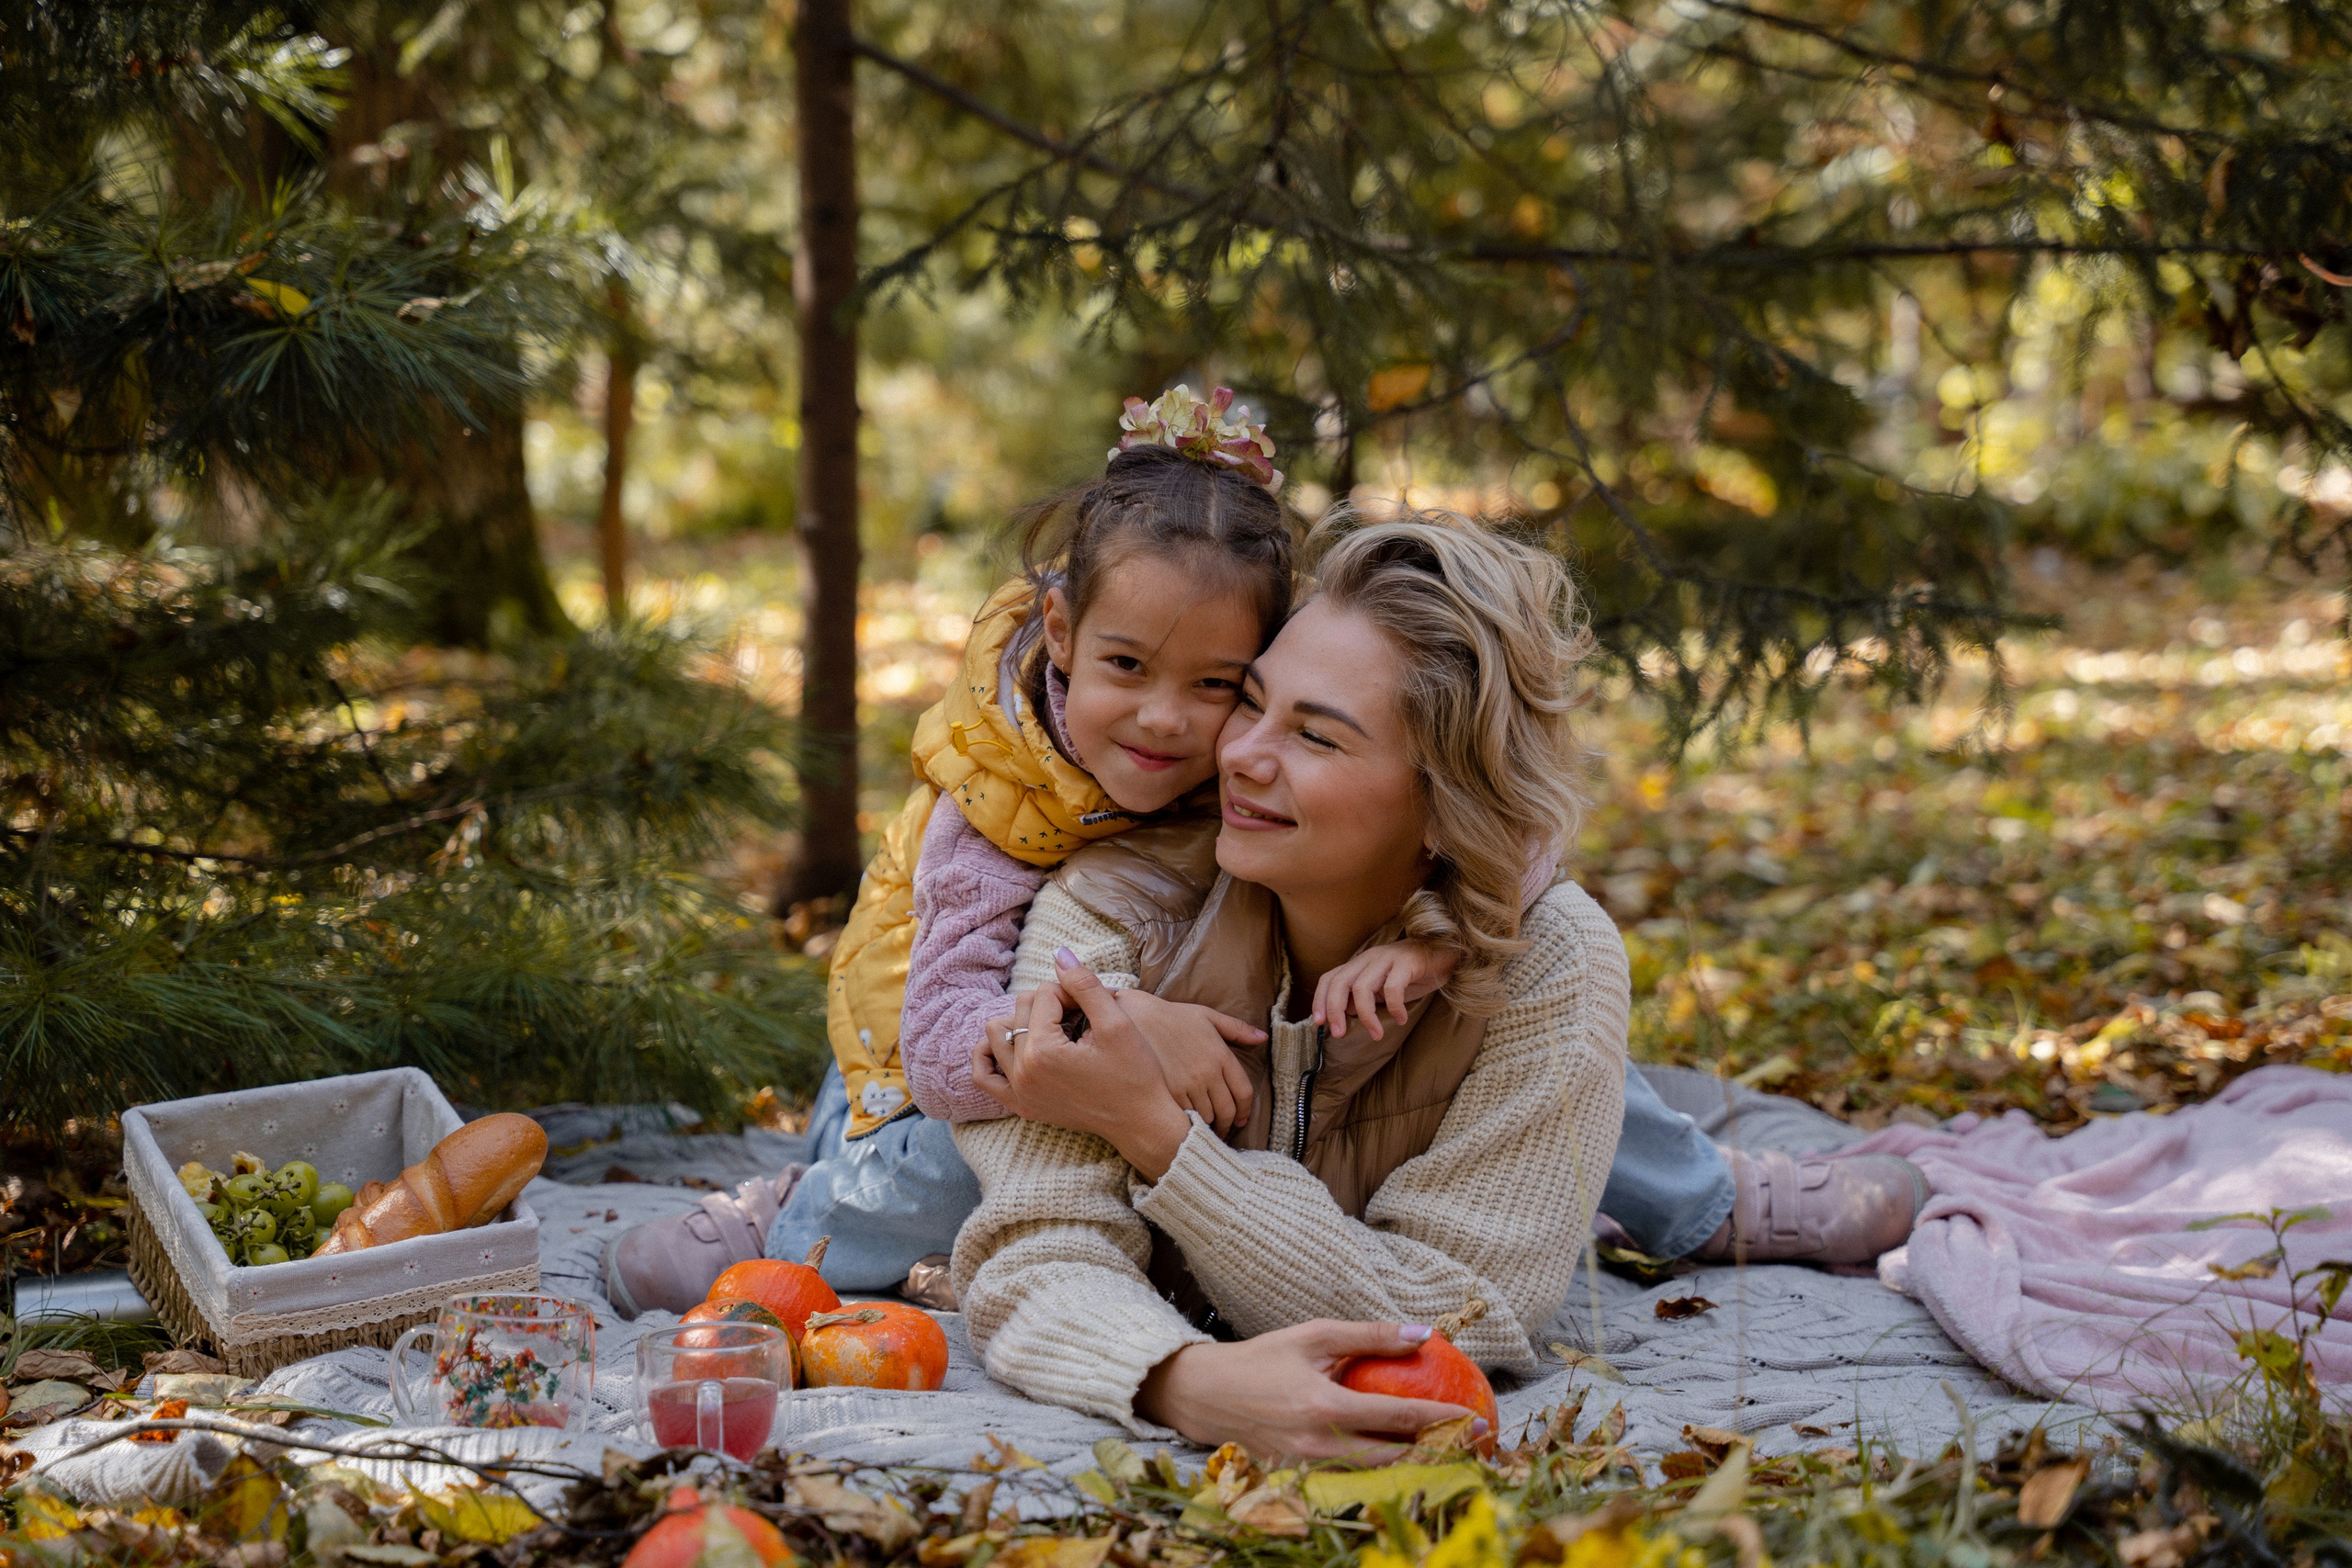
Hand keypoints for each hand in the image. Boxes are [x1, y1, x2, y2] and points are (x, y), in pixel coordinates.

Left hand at [971, 951, 1193, 1179]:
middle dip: (1051, 1005)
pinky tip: (1015, 1046)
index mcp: (1043, 1051)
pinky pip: (983, 1075)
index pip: (1045, 994)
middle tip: (1082, 1020)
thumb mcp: (1117, 1023)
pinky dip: (991, 1054)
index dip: (1074, 993)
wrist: (1142, 1122)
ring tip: (1055, 1030)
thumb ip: (1085, 984)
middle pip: (1020, 1008)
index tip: (1096, 1010)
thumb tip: (1059, 953)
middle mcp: (1022, 1072)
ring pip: (996, 1033)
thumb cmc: (1135, 1074)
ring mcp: (1018, 1092)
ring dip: (1022, 1023)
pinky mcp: (1021, 1106)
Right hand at [1115, 989, 1262, 1135]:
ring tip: (1204, 1131)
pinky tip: (1186, 1127)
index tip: (1241, 1120)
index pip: (1244, 1092)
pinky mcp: (1169, 1093)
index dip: (1245, 1111)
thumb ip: (1237, 1028)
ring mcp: (1188, 1084)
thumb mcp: (1207, 1016)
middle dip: (1228, 1125)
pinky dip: (1189, 1125)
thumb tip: (1263, 1037)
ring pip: (1207, 1117)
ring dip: (1209, 1127)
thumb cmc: (1172, 1016)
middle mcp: (1208, 1072)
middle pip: (1227, 1110)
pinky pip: (1186, 1118)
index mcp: (1221, 1055)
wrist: (1134, 1016)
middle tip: (1223, 1131)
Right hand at [1135, 1319, 1484, 1462]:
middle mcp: (1319, 1446)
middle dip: (1439, 1454)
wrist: (1205, 1396)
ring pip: (1376, 1477)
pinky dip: (1382, 1474)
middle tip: (1474, 1445)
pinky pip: (1351, 1481)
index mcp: (1325, 1407)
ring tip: (1451, 1456)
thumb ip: (1369, 1336)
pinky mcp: (1299, 1481)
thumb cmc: (1262, 1359)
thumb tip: (1423, 1333)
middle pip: (1396, 1459)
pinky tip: (1405, 1464)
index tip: (1476, 1419)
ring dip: (1416, 1468)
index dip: (1443, 1419)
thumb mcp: (1314, 1336)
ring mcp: (1308, 1470)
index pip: (1399, 1418)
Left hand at [1312, 940, 1459, 1039]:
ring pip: (1362, 987)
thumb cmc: (1411, 974)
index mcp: (1359, 964)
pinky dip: (1394, 1007)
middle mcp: (1368, 958)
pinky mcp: (1407, 962)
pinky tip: (1400, 1019)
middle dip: (1335, 1010)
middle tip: (1339, 1034)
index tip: (1319, 1024)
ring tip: (1376, 1034)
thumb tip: (1345, 1012)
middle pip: (1340, 982)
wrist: (1445, 954)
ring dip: (1366, 1015)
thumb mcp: (1382, 988)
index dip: (1320, 1000)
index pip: (1330, 978)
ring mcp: (1387, 958)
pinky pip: (1393, 987)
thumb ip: (1363, 998)